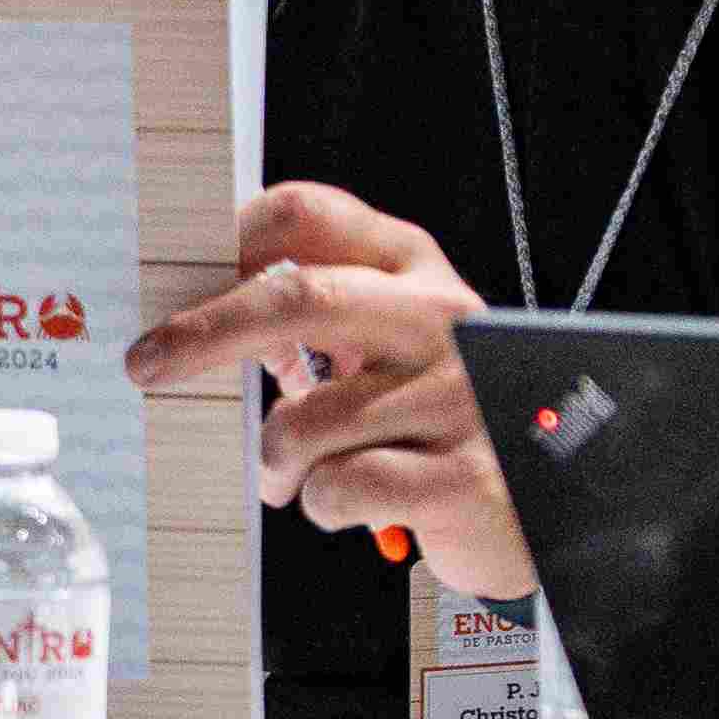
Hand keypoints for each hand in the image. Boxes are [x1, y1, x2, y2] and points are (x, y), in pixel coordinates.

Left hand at [123, 180, 528, 603]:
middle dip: (203, 334)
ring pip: (302, 423)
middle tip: (147, 365)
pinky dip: (321, 505)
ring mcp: (455, 397)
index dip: (227, 238)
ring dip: (275, 463)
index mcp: (415, 269)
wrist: (571, 495)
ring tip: (294, 477)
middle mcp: (439, 319)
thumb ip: (320, 311)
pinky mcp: (461, 477)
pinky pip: (339, 489)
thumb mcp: (399, 337)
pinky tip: (352, 503)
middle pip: (298, 299)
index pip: (308, 214)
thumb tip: (191, 310)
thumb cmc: (448, 416)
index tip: (171, 275)